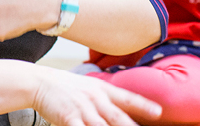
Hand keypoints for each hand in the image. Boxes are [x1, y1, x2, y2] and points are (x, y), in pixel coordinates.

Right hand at [33, 68, 161, 125]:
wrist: (41, 82)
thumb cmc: (68, 88)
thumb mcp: (91, 87)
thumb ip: (108, 99)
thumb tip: (125, 110)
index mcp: (103, 90)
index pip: (127, 98)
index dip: (143, 105)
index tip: (158, 112)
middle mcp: (95, 99)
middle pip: (117, 117)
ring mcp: (82, 109)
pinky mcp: (67, 117)